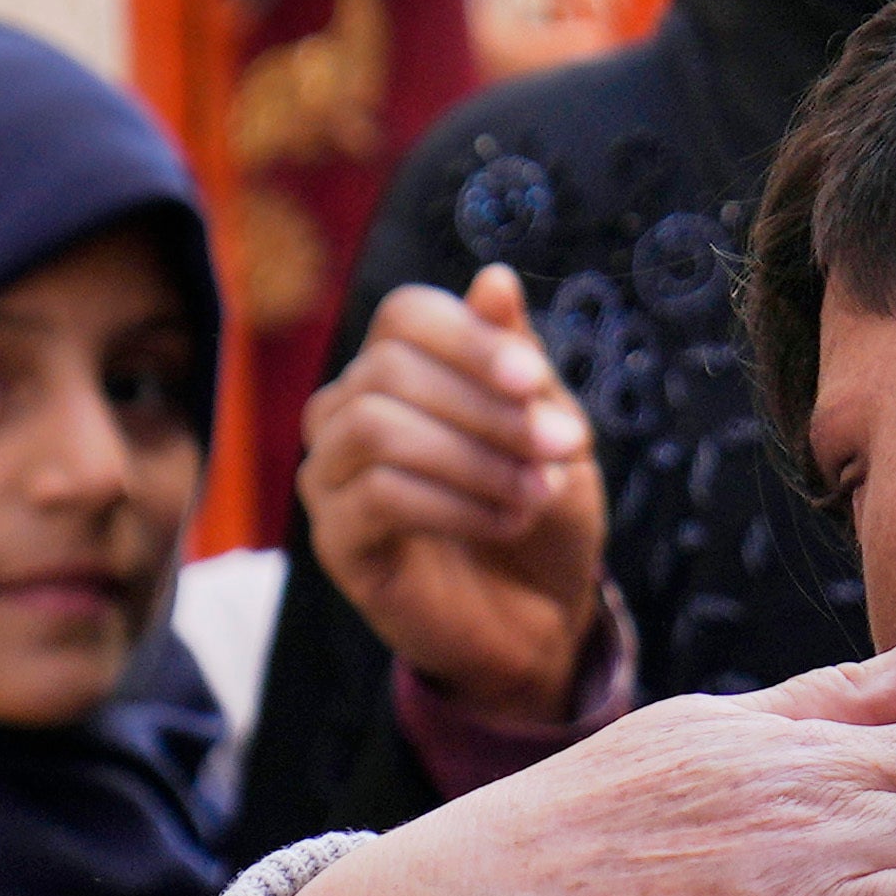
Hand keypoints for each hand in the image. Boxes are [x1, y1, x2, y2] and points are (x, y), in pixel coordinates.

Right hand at [299, 270, 615, 721]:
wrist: (541, 617)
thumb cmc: (543, 509)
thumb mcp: (549, 425)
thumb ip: (518, 358)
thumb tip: (493, 278)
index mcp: (399, 368)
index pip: (405, 315)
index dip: (468, 339)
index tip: (534, 381)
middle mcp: (348, 411)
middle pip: (389, 369)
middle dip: (487, 407)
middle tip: (564, 450)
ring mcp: (331, 476)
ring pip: (374, 428)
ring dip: (473, 458)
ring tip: (537, 492)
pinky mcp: (336, 541)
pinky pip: (374, 496)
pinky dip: (454, 504)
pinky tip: (505, 522)